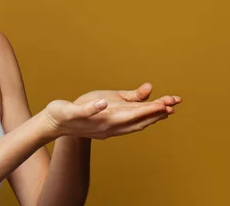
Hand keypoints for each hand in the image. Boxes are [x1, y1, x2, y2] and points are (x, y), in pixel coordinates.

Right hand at [42, 83, 180, 139]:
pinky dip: (141, 116)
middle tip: (175, 101)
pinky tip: (145, 109)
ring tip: (167, 108)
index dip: (152, 108)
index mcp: (107, 120)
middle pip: (140, 120)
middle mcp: (111, 127)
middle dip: (158, 111)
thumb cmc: (64, 112)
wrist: (54, 125)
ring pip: (137, 124)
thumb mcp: (78, 106)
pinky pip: (130, 122)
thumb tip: (114, 100)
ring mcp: (110, 129)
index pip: (135, 114)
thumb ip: (95, 105)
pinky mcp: (108, 127)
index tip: (167, 103)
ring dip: (152, 116)